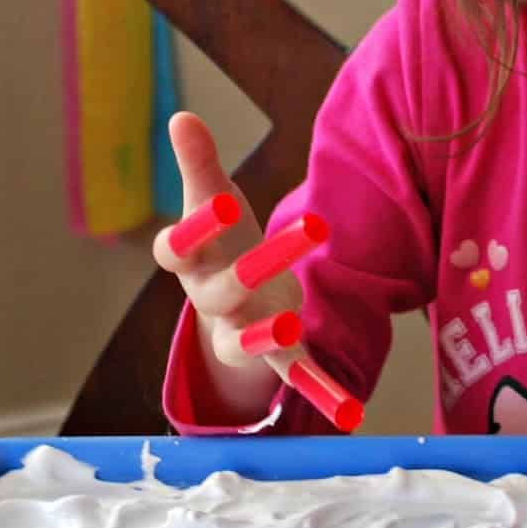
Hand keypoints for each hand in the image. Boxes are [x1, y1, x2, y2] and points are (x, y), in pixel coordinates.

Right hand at [153, 112, 303, 370]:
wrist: (230, 300)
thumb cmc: (221, 240)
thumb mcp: (209, 201)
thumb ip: (198, 163)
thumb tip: (181, 115)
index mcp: (190, 261)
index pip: (176, 249)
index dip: (195, 230)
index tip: (220, 205)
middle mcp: (209, 300)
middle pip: (221, 290)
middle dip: (252, 269)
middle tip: (286, 247)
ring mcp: (238, 331)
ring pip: (245, 339)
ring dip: (266, 334)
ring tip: (291, 324)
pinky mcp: (273, 353)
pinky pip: (292, 374)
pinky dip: (318, 391)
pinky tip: (349, 412)